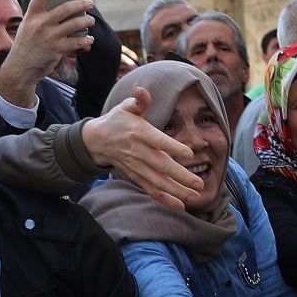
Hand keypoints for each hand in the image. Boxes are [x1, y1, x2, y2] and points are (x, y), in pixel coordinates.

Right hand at [0, 0, 94, 106]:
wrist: (20, 69)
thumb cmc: (27, 44)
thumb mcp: (28, 26)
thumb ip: (42, 16)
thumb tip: (67, 6)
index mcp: (31, 16)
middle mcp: (40, 24)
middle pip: (66, 8)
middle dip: (81, 3)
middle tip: (89, 2)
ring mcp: (50, 37)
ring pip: (75, 23)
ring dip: (86, 20)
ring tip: (90, 19)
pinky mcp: (57, 50)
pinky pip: (78, 41)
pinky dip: (86, 39)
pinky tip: (89, 38)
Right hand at [80, 85, 200, 210]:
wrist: (97, 140)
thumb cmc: (117, 120)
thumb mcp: (126, 107)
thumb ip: (139, 100)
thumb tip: (142, 90)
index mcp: (139, 132)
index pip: (157, 141)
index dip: (173, 147)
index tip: (189, 154)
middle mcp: (138, 152)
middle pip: (161, 166)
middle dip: (181, 176)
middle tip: (199, 184)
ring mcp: (136, 166)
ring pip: (157, 182)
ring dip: (176, 191)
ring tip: (195, 197)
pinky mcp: (135, 176)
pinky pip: (151, 190)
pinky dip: (164, 200)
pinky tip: (180, 206)